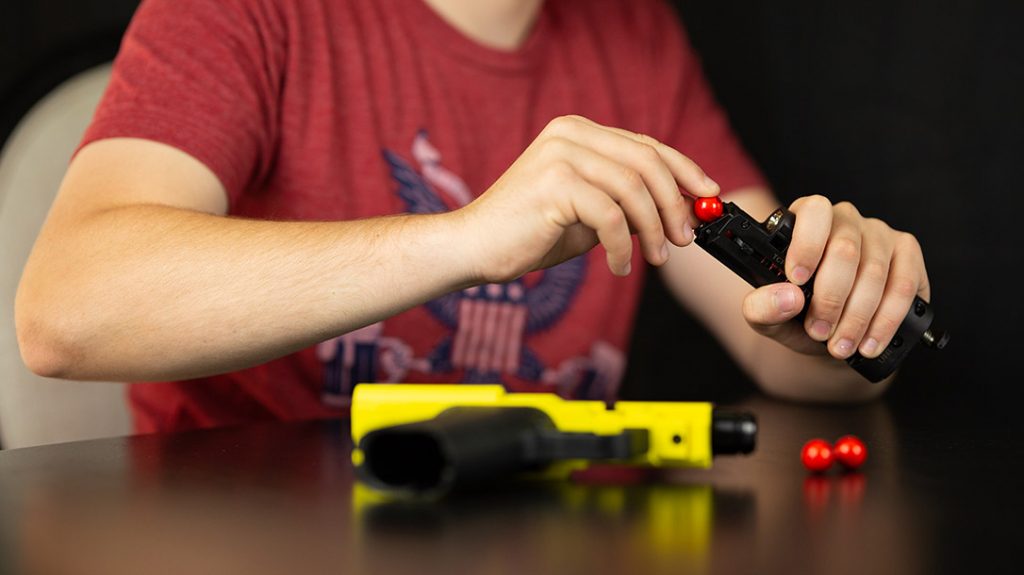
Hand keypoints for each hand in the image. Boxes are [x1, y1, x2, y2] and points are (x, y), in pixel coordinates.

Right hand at [457, 115, 719, 282]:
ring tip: (656, 257)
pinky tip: (620, 266)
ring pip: (633, 188)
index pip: (646, 145)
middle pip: (647, 161)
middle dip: (675, 203)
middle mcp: (571, 133)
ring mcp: (561, 154)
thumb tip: (681, 211)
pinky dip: (623, 246)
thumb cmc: (529, 232)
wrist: (474, 247)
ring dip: (654, 228)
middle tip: (685, 237)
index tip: (707, 196)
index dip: (684, 170)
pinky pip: (610, 215)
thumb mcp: (589, 213)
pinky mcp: (554, 183)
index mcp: (578, 131)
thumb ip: (627, 203)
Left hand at [741, 196, 930, 360]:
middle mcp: (845, 219)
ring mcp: (879, 234)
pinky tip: (869, 342)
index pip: (813, 212)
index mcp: (804, 220)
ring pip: (875, 273)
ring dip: (857, 318)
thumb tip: (787, 298)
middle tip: (819, 331)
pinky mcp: (907, 254)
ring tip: (840, 346)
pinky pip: (904, 285)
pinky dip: (886, 320)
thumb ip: (761, 306)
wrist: (828, 335)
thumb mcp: (764, 314)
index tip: (798, 281)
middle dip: (831, 299)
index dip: (807, 246)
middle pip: (845, 250)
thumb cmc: (794, 315)